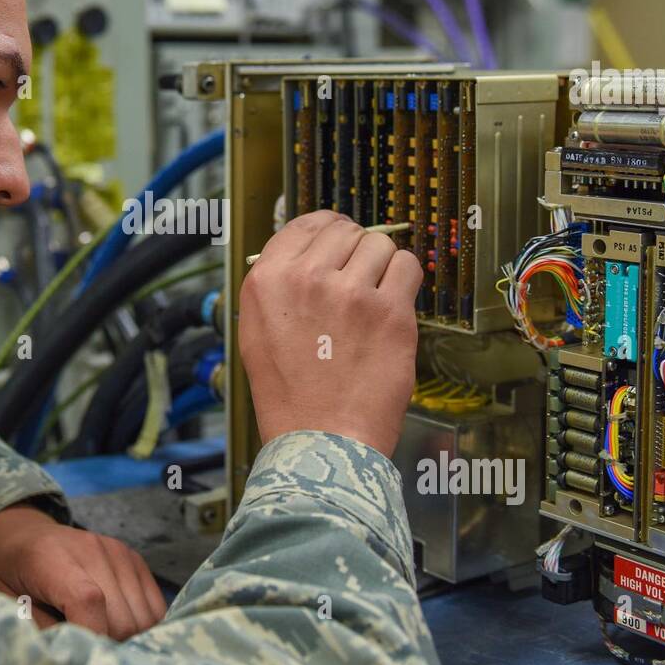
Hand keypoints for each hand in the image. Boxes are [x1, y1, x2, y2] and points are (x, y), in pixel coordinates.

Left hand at [0, 504, 166, 639]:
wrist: (22, 535)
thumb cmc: (9, 575)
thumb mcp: (4, 604)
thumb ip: (38, 630)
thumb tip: (71, 654)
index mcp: (50, 558)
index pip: (88, 600)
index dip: (93, 635)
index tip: (84, 655)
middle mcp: (91, 549)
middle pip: (121, 617)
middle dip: (107, 643)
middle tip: (85, 648)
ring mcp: (118, 551)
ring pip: (143, 617)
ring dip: (126, 636)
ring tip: (98, 634)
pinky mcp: (134, 558)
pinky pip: (155, 606)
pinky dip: (141, 624)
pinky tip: (116, 625)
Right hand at [238, 210, 420, 456]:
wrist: (320, 439)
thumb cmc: (290, 396)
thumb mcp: (256, 331)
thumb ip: (278, 285)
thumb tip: (310, 252)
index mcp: (267, 280)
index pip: (307, 224)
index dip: (329, 230)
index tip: (340, 242)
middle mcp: (306, 279)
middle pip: (347, 232)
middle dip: (355, 252)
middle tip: (357, 281)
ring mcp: (350, 294)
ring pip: (380, 246)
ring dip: (381, 267)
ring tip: (373, 300)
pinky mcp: (390, 313)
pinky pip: (409, 268)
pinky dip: (405, 282)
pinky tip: (392, 306)